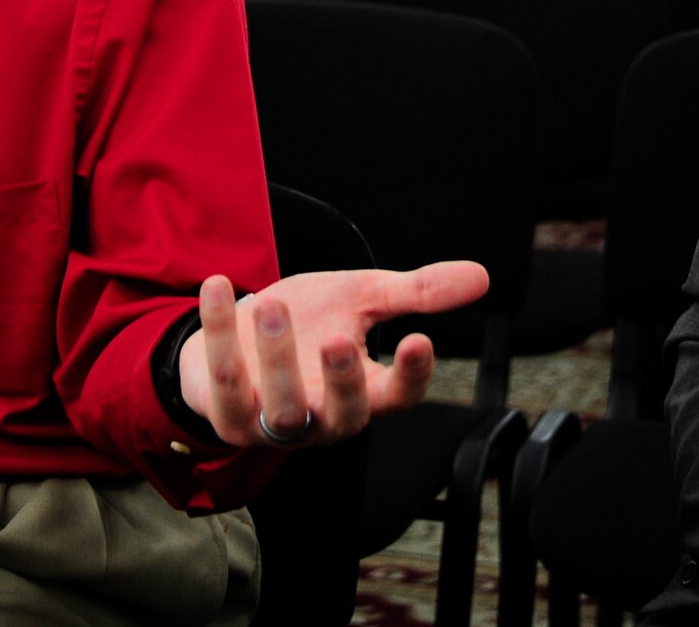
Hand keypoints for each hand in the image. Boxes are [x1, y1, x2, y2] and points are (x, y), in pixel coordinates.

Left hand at [178, 262, 489, 449]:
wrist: (240, 333)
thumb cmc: (310, 321)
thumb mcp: (363, 299)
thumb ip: (416, 291)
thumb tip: (480, 275)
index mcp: (364, 392)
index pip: (398, 397)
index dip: (411, 375)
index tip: (420, 339)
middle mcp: (323, 416)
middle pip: (343, 415)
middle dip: (341, 379)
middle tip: (339, 337)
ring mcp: (274, 423)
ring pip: (282, 407)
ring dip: (277, 357)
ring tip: (272, 304)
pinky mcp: (229, 416)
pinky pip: (224, 381)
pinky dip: (218, 332)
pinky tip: (218, 285)